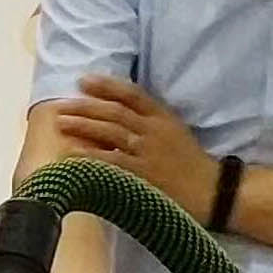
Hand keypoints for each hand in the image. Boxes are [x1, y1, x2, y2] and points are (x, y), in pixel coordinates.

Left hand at [54, 76, 220, 215]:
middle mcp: (153, 130)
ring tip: (61, 121)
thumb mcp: (174, 132)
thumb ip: (149, 120)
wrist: (210, 191)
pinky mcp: (142, 173)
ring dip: (83, 124)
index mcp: (163, 117)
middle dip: (86, 106)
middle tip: (62, 103)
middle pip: (115, 111)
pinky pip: (111, 161)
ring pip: (110, 131)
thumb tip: (114, 113)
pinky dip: (89, 155)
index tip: (84, 80)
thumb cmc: (190, 163)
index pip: (132, 94)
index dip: (106, 85)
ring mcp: (147, 151)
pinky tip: (71, 153)